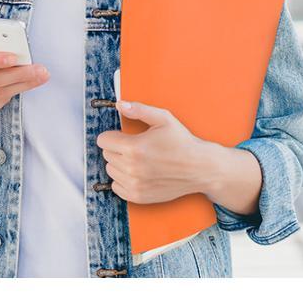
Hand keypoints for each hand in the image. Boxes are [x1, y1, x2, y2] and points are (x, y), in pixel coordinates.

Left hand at [95, 101, 212, 203]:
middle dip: (117, 148)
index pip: (103, 141)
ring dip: (119, 164)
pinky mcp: (138, 196)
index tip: (122, 135)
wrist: (199, 168)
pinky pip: (116, 187)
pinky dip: (122, 179)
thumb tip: (120, 104)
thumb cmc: (182, 142)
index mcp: (135, 148)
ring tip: (138, 159)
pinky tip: (137, 172)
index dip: (112, 135)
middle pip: (107, 155)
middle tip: (135, 146)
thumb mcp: (164, 118)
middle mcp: (132, 168)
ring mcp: (135, 184)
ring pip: (110, 170)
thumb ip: (139, 109)